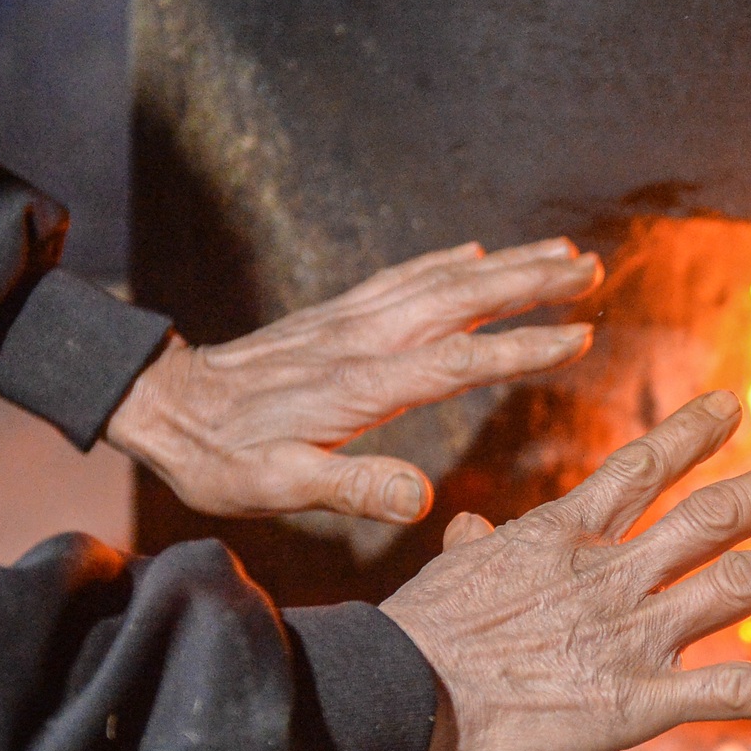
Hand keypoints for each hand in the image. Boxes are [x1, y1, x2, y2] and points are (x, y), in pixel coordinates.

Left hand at [106, 238, 602, 520]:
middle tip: (592, 267)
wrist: (158, 403)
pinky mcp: (333, 316)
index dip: (522, 349)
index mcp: (359, 386)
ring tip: (561, 251)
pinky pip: (402, 278)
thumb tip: (421, 499)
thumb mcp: (277, 488)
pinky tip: (473, 253)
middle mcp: (362, 341)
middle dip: (532, 281)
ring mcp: (349, 322)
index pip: (458, 361)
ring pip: (440, 281)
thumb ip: (350, 488)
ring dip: (504, 264)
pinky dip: (445, 262)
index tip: (579, 337)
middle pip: (462, 299)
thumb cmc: (217, 458)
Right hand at [381, 391, 750, 750]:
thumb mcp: (450, 573)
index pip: (642, 468)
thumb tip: (474, 524)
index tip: (733, 403)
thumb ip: (479, 545)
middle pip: (716, 514)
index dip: (693, 433)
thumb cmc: (414, 637)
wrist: (397, 695)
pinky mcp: (637, 702)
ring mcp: (631, 635)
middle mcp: (612, 575)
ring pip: (742, 584)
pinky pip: (730, 690)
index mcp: (565, 537)